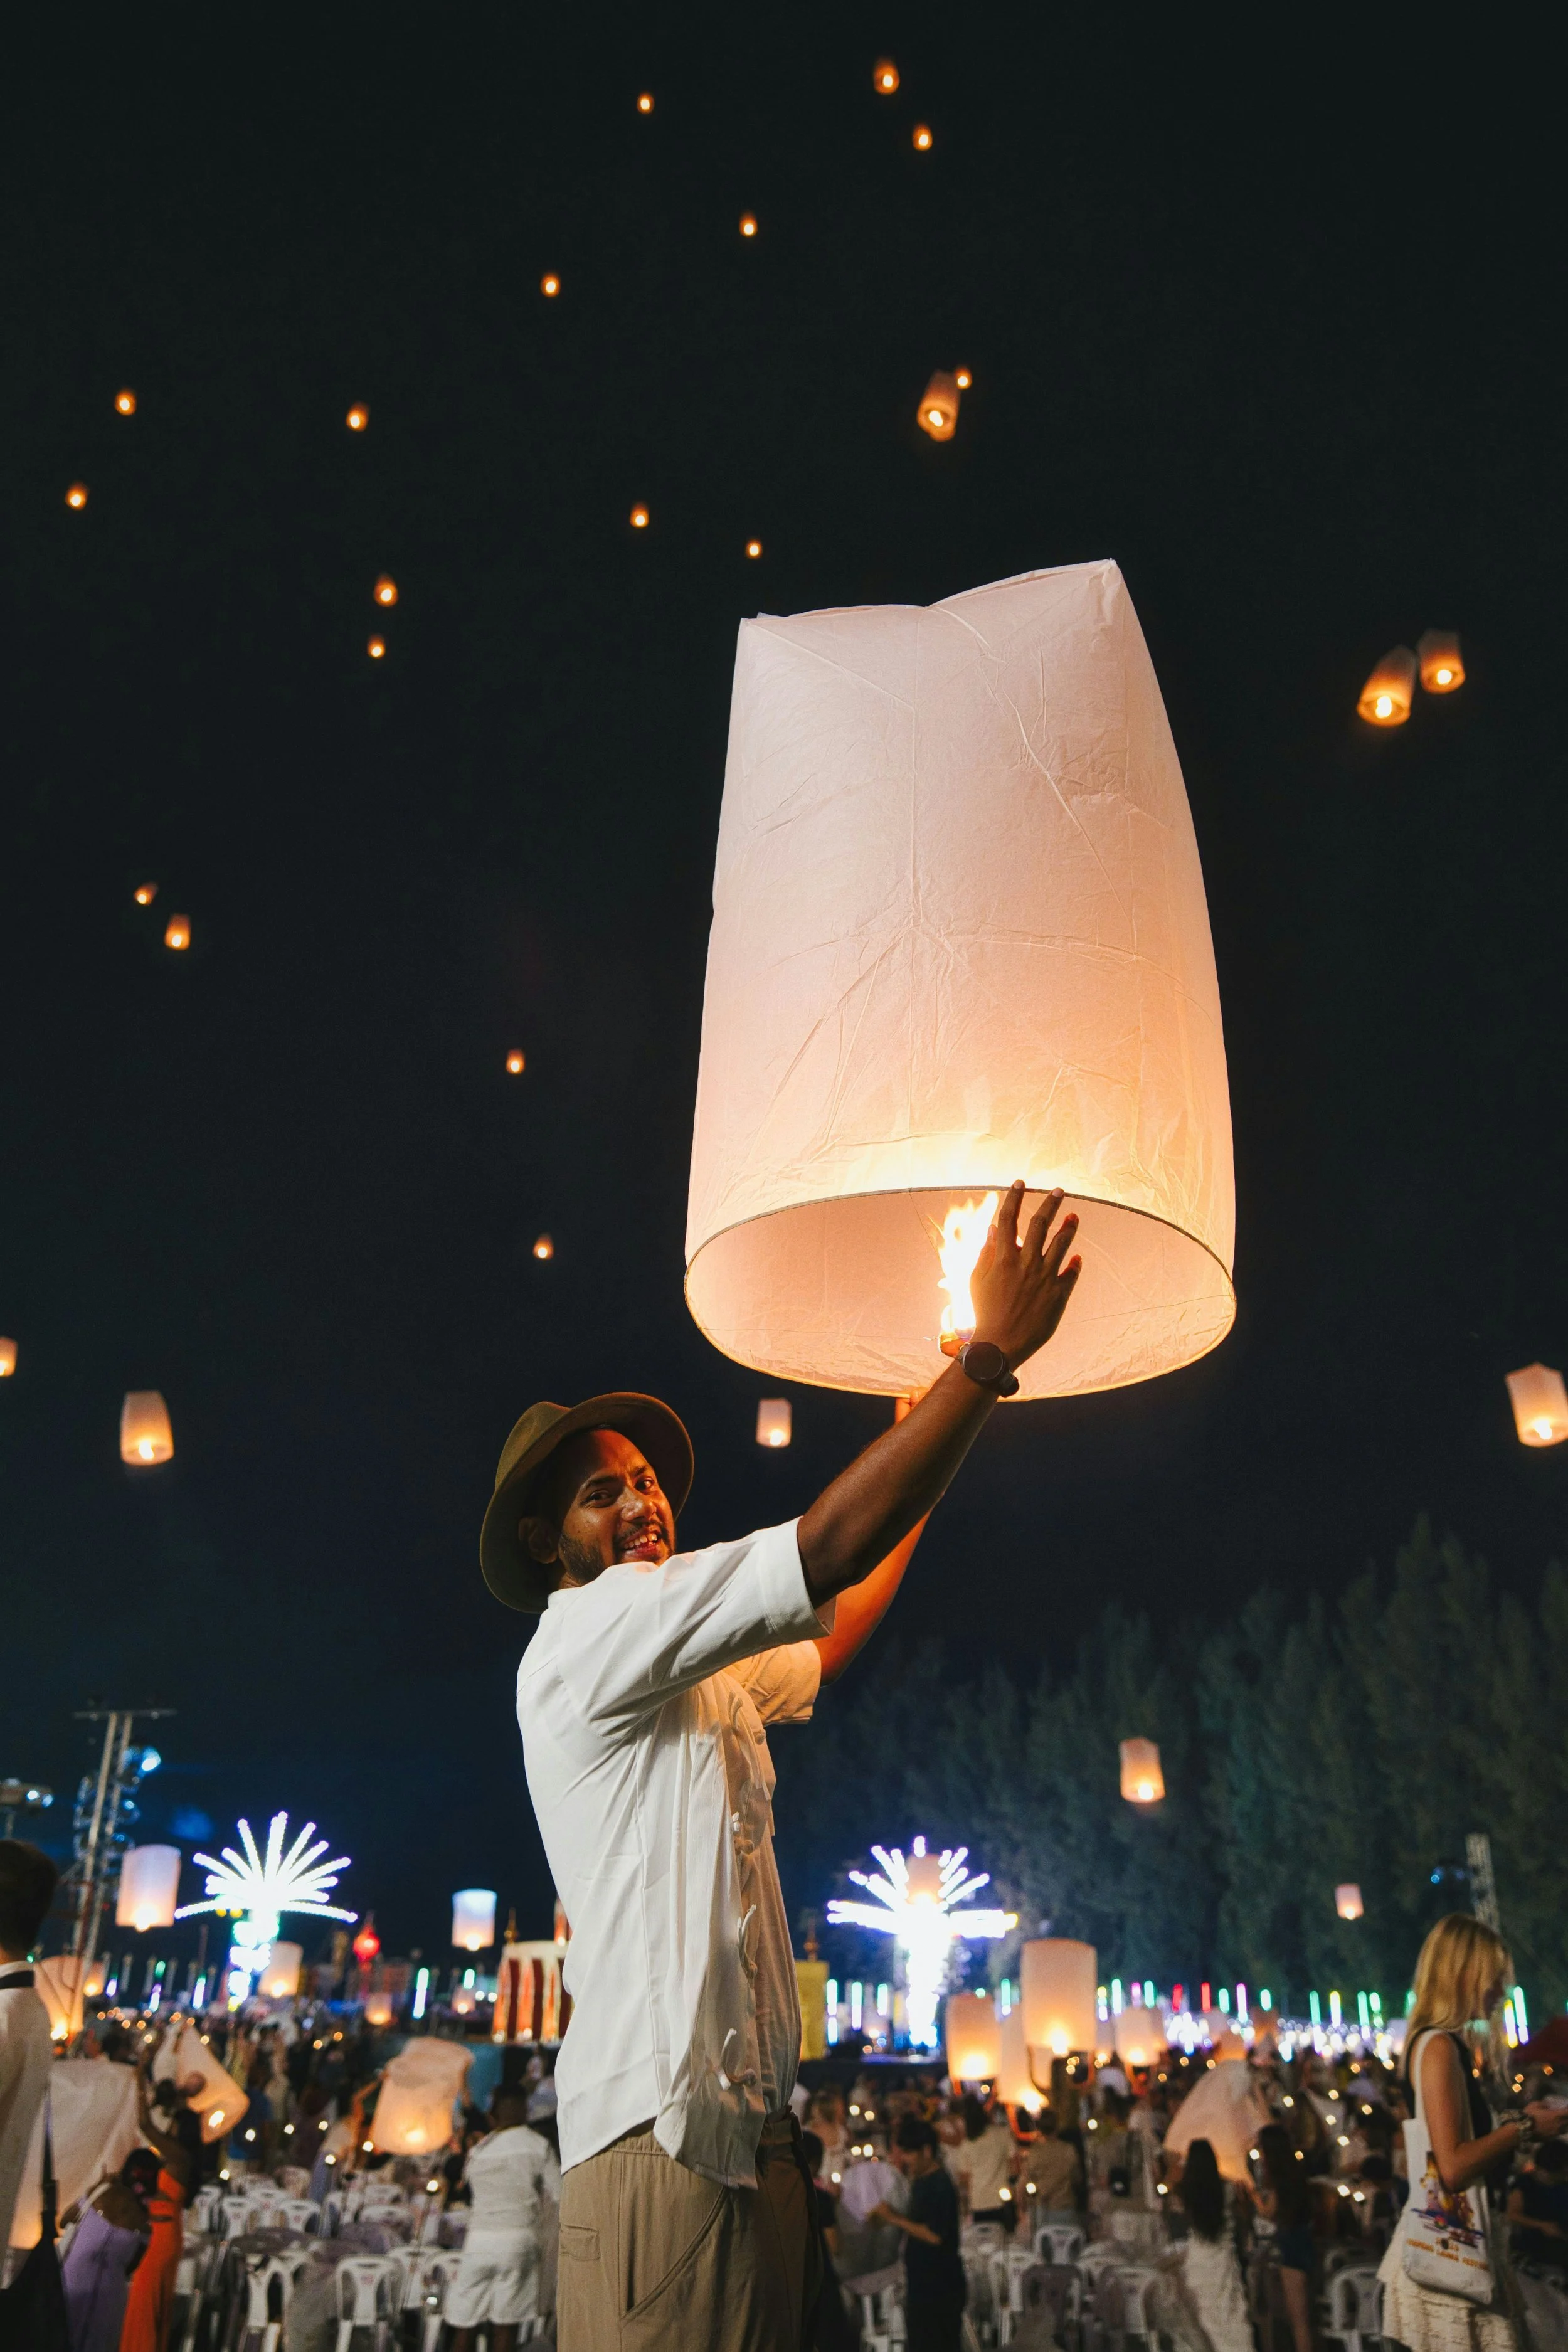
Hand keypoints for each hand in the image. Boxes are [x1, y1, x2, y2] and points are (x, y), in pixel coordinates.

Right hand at [969, 1181, 1081, 1368]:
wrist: (1001, 1345)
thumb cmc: (985, 1312)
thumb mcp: (978, 1281)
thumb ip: (986, 1253)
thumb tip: (992, 1229)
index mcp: (1004, 1258)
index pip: (1009, 1219)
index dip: (1014, 1198)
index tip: (1019, 1184)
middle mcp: (1026, 1263)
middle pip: (1040, 1224)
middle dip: (1050, 1203)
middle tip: (1058, 1190)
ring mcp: (1045, 1278)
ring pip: (1061, 1243)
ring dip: (1069, 1227)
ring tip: (1074, 1216)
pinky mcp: (1059, 1295)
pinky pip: (1071, 1273)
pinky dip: (1074, 1264)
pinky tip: (1076, 1257)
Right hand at [1527, 2102, 1567, 2138]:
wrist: (1523, 2129)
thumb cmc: (1529, 2115)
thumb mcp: (1535, 2105)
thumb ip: (1543, 2104)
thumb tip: (1548, 2106)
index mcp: (1555, 2115)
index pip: (1567, 2113)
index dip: (1567, 2110)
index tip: (1566, 2108)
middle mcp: (1558, 2125)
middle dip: (1566, 2118)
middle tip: (1563, 2115)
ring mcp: (1555, 2133)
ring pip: (1565, 2130)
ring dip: (1564, 2125)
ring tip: (1561, 2122)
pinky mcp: (1551, 2138)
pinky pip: (1558, 2134)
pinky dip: (1558, 2130)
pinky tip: (1554, 2128)